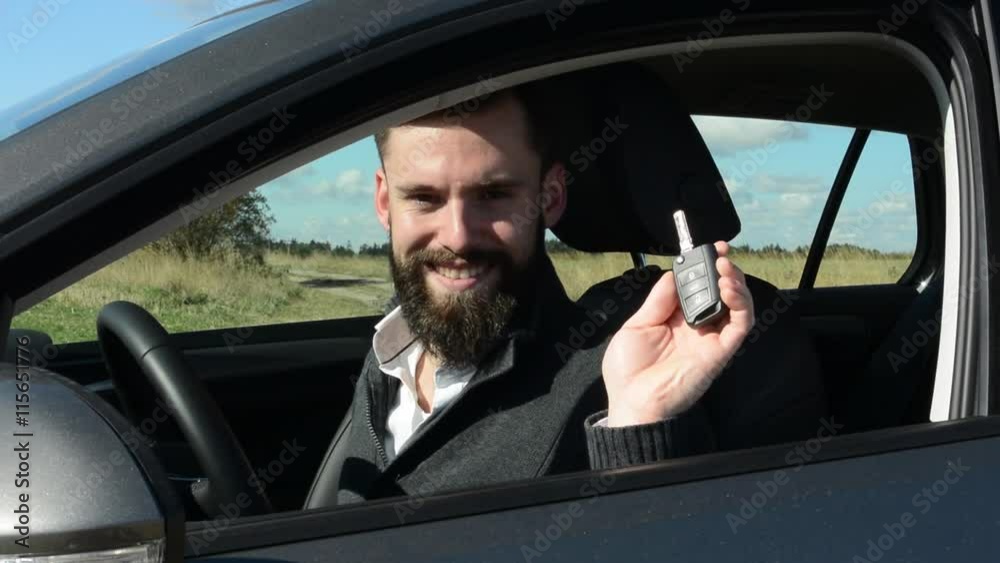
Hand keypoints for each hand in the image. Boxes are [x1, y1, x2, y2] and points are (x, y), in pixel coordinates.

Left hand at [601, 241, 753, 426]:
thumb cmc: (628, 371)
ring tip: (724, 266)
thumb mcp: (637, 325)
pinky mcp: (720, 352)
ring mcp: (710, 339)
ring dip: (735, 282)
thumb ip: (658, 300)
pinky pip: (740, 325)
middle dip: (723, 268)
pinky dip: (740, 304)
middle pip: (719, 292)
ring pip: (737, 305)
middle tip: (720, 251)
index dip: (703, 267)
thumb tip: (674, 273)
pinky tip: (727, 288)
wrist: (631, 402)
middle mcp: (696, 327)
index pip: (697, 287)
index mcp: (675, 320)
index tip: (705, 248)